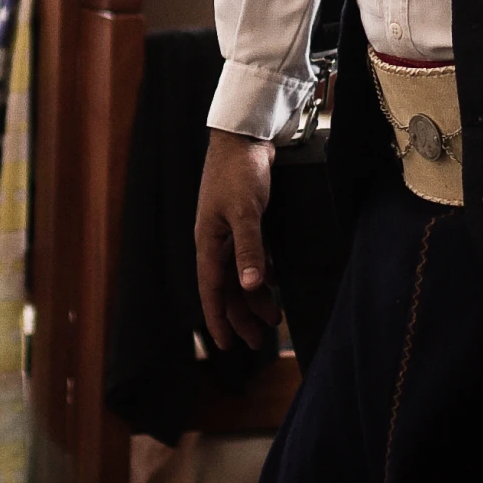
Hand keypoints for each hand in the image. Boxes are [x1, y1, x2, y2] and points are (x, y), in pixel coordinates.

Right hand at [195, 127, 282, 351]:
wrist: (244, 135)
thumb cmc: (240, 171)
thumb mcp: (246, 212)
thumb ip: (249, 249)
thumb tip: (251, 287)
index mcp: (209, 242)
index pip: (212, 291)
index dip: (219, 320)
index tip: (227, 346)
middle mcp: (216, 241)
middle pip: (227, 289)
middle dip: (242, 317)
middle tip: (259, 341)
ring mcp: (229, 230)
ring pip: (239, 275)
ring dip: (254, 298)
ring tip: (274, 318)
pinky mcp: (244, 220)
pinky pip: (249, 257)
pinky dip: (260, 273)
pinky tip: (273, 283)